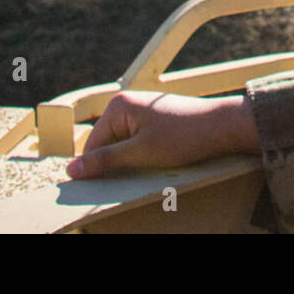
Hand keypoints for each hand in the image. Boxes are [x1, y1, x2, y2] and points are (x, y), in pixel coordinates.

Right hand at [65, 91, 257, 179]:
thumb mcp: (140, 153)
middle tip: (127, 181)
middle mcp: (127, 103)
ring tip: (144, 172)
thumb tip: (71, 169)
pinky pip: (137, 142)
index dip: (96, 169)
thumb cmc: (183, 136)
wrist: (222, 126)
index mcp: (119, 106)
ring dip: (129, 162)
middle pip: (107, 144)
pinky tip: (152, 166)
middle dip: (114, 164)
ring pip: (123, 146)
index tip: (100, 190)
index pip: (92, 145)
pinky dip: (141, 156)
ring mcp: (142, 111)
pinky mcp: (154, 120)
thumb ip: (105, 160)